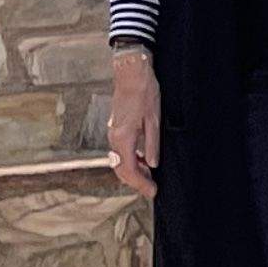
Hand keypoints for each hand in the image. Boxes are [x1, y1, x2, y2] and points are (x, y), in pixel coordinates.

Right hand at [107, 50, 158, 199]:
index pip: (129, 170)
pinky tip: (144, 160)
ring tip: (150, 177)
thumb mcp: (154, 120)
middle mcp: (114, 138)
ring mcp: (113, 133)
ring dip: (134, 171)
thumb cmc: (145, 93)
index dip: (141, 184)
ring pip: (120, 161)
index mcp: (123, 138)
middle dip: (136, 182)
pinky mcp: (116, 128)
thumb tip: (152, 165)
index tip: (153, 192)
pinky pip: (121, 151)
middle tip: (152, 188)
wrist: (131, 74)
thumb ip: (152, 144)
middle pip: (121, 169)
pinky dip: (131, 160)